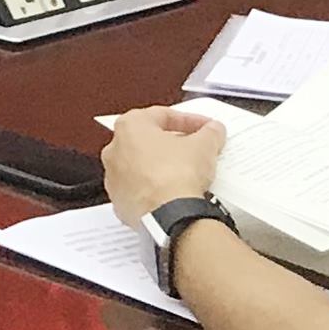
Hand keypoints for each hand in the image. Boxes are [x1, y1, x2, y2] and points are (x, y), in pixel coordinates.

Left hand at [100, 106, 228, 224]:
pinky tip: (174, 193)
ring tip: (186, 173)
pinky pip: (139, 191)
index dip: (189, 121)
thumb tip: (213, 130)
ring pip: (141, 167)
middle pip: (148, 141)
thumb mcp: (204, 146)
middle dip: (173, 144)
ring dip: (162, 167)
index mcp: (130, 126)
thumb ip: (210, 132)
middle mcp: (115, 150)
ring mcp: (114, 178)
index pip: (163, 115)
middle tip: (195, 149)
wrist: (169, 214)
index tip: (204, 128)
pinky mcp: (120, 202)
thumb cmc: (176, 175)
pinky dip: (155, 190)